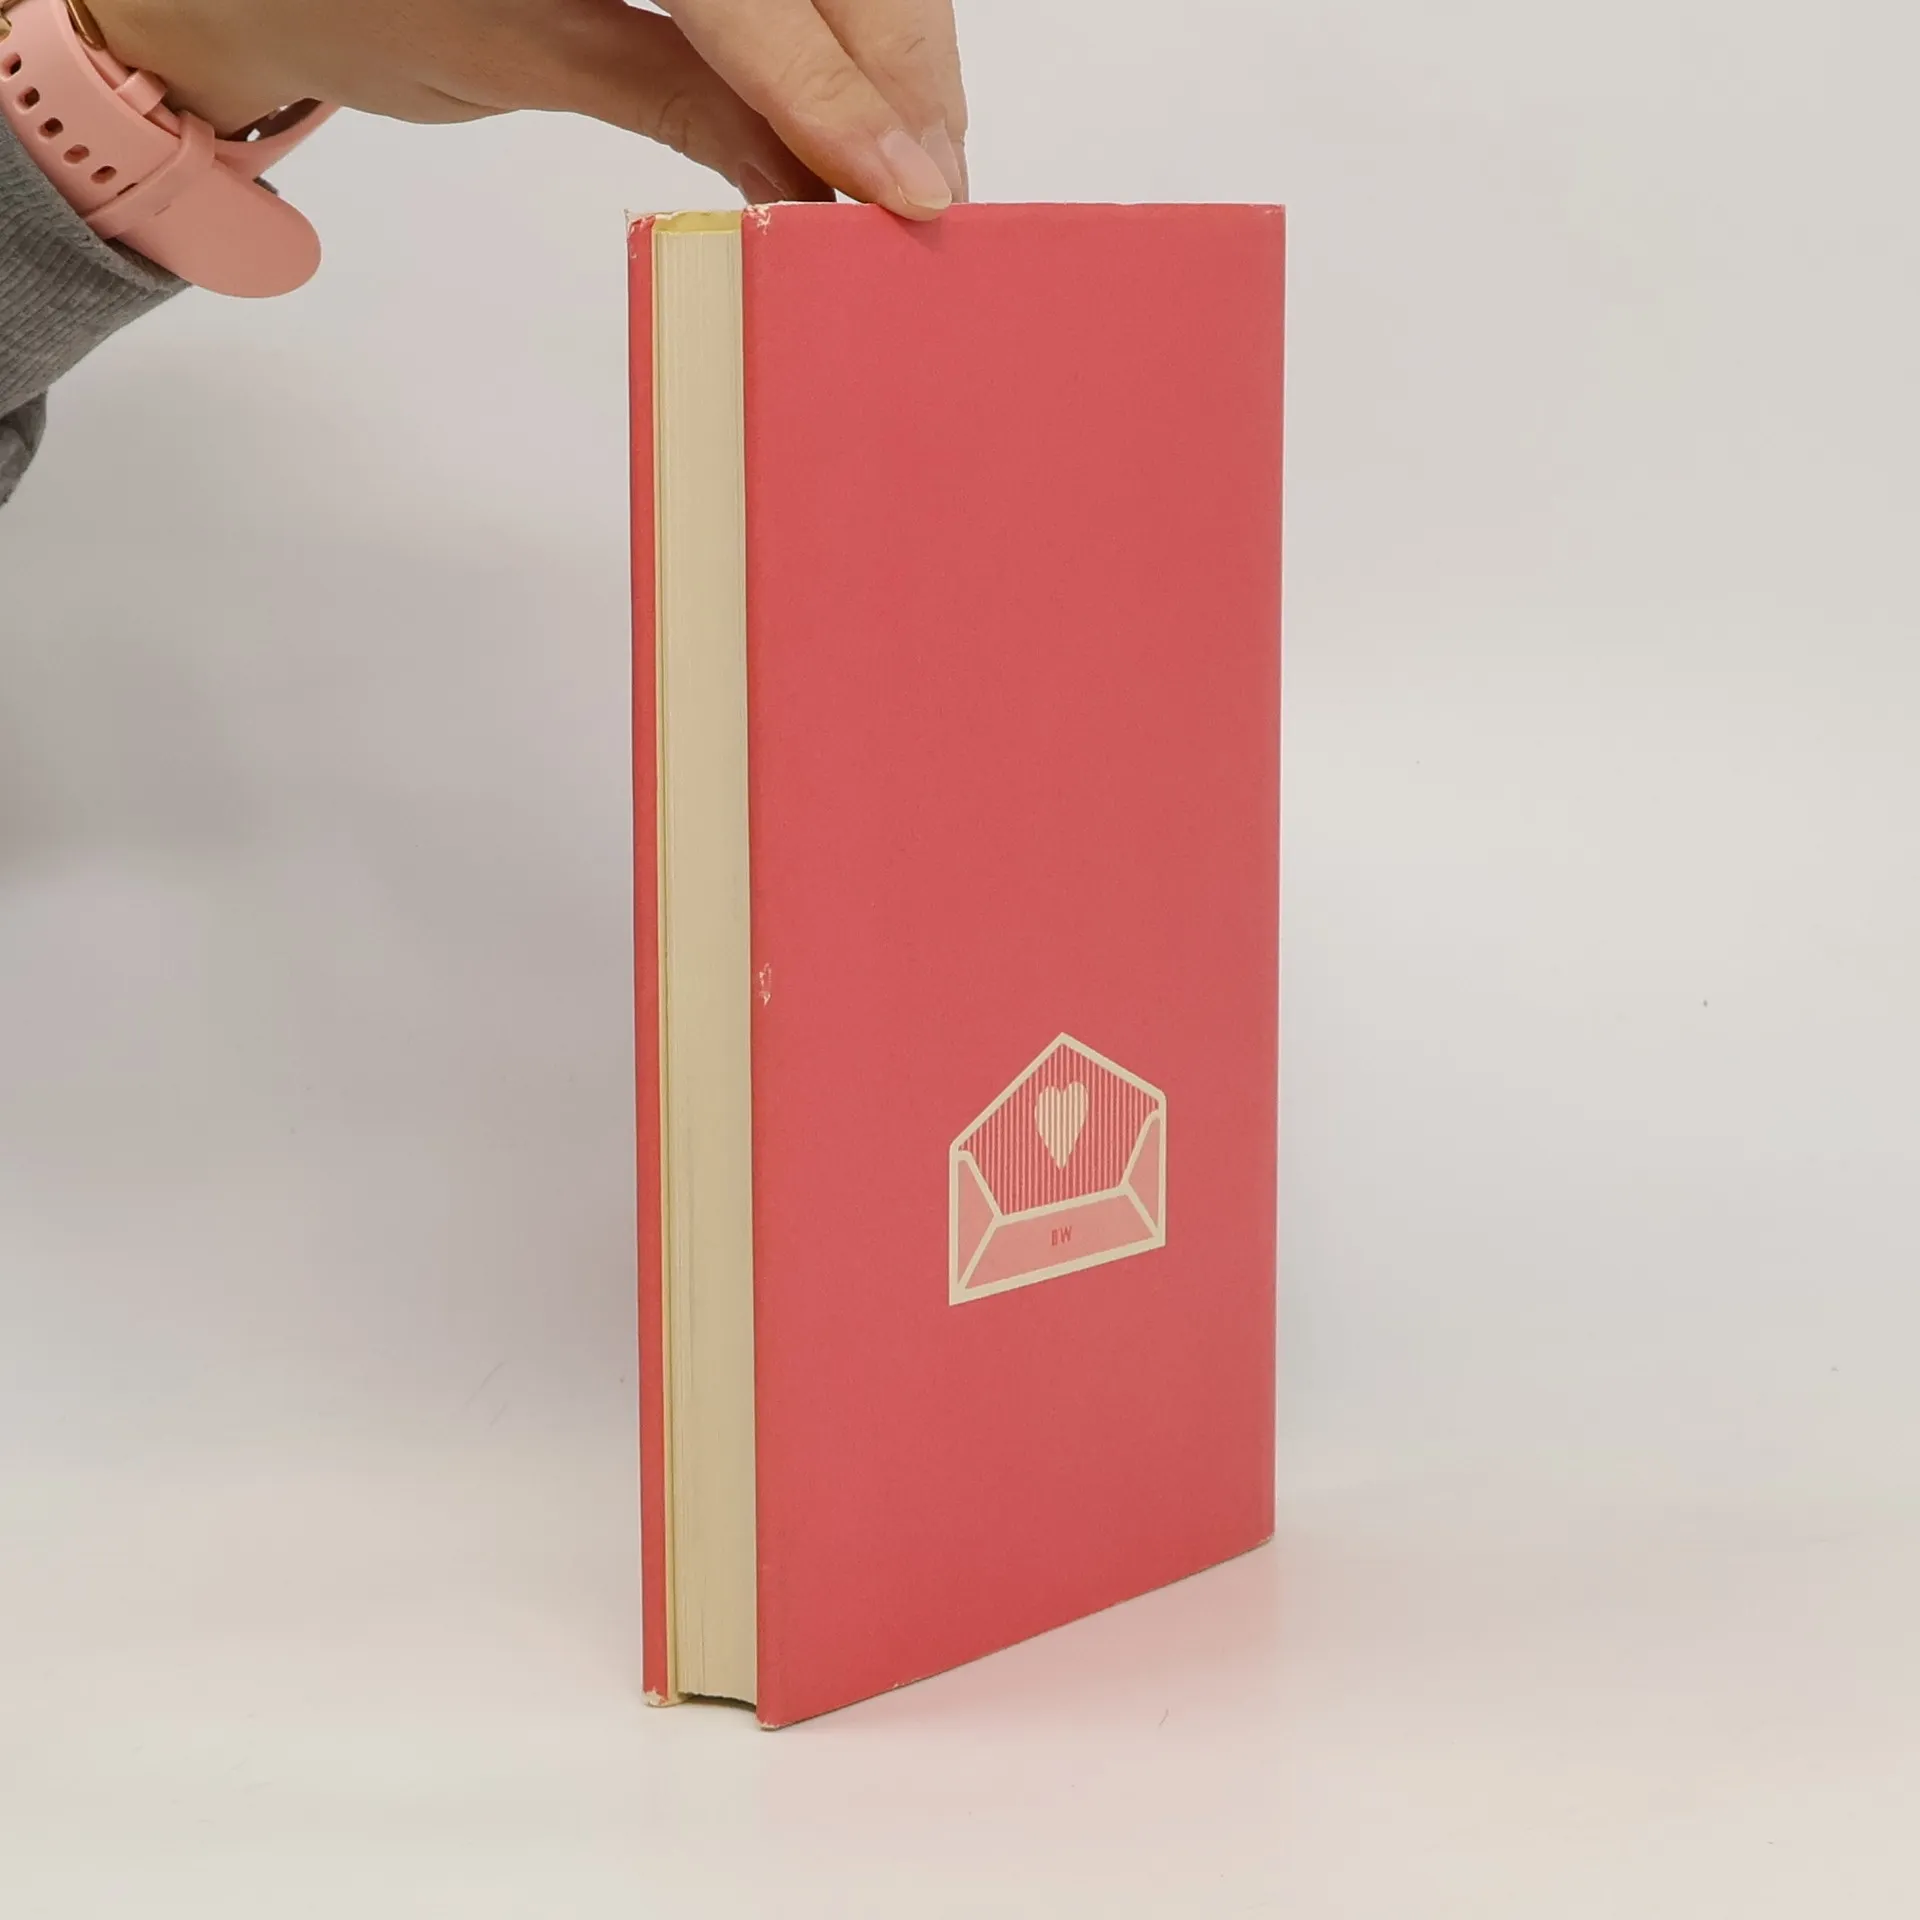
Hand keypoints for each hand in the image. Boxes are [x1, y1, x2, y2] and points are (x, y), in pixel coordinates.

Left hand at [82, 0, 966, 218]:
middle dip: (896, 66)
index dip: (837, 84)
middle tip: (934, 190)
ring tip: (920, 162)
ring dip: (894, 50)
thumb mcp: (517, 54)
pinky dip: (845, 29)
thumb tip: (820, 179)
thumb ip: (683, 98)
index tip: (904, 184)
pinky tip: (873, 104)